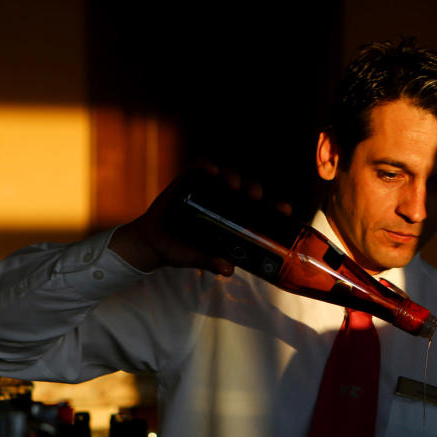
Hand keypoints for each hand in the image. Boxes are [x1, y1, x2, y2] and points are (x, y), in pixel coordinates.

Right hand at [109, 165, 266, 274]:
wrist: (152, 243)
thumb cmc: (181, 251)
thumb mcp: (198, 258)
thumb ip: (211, 262)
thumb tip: (228, 270)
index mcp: (236, 221)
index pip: (262, 211)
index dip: (275, 208)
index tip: (283, 210)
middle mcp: (226, 203)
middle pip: (248, 190)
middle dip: (254, 190)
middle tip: (251, 197)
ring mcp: (209, 190)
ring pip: (229, 176)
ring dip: (234, 177)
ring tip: (231, 185)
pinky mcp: (190, 180)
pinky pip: (201, 166)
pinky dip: (207, 165)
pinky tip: (211, 171)